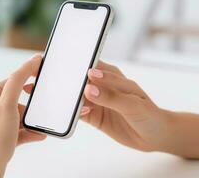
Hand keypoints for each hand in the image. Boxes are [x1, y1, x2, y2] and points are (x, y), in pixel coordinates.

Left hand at [0, 54, 45, 177]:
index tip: (41, 68)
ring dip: (30, 122)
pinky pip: (18, 129)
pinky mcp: (0, 135)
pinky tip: (37, 135)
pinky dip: (28, 131)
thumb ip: (17, 83)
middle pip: (16, 100)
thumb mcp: (7, 107)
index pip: (10, 81)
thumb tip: (27, 64)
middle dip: (29, 108)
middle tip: (38, 111)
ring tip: (37, 128)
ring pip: (18, 116)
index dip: (27, 76)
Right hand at [22, 60, 168, 151]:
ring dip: (61, 96)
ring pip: (74, 96)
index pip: (89, 65)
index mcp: (111, 75)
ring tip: (44, 93)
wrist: (156, 137)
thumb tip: (88, 88)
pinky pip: (78, 112)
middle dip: (61, 79)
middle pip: (77, 80)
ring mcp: (97, 101)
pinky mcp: (94, 116)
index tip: (56, 62)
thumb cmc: (150, 114)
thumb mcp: (133, 104)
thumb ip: (111, 96)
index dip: (73, 63)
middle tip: (42, 77)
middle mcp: (102, 86)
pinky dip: (69, 113)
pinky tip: (62, 114)